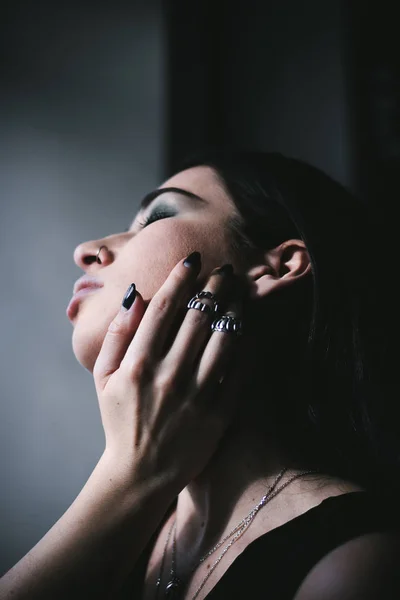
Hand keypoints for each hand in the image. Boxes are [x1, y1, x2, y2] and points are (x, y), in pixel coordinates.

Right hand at [93, 254, 247, 492]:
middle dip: (214, 285)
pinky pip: (240, 370)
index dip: (180, 277)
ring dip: (235, 308)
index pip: (164, 308)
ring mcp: (196, 395)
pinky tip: (251, 326)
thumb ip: (117, 335)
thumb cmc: (119, 419)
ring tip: (241, 291)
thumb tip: (136, 294)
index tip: (192, 259)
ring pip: (224, 338)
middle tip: (225, 269)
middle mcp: (168, 376)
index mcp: (137, 364)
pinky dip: (249, 343)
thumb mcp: (103, 377)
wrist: (141, 473)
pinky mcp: (219, 413)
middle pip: (198, 316)